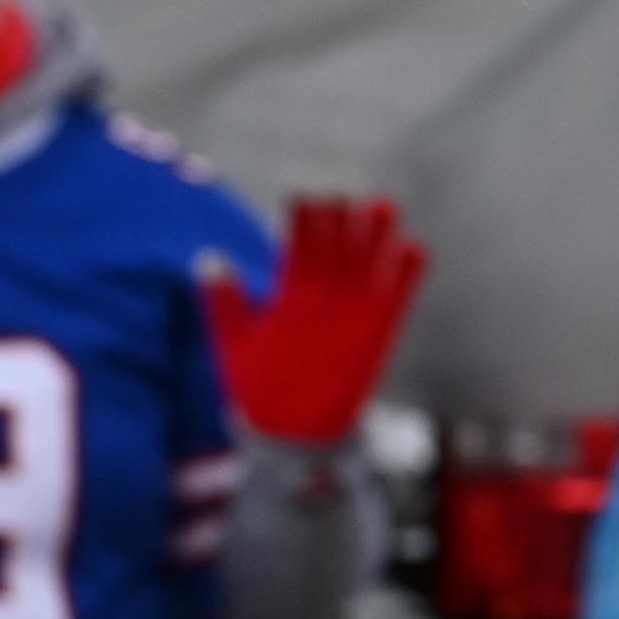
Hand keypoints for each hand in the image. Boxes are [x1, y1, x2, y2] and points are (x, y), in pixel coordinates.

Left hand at [206, 195, 431, 444]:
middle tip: (343, 185)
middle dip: (343, 209)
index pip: (301, 236)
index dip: (304, 210)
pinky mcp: (380, 329)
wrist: (294, 433)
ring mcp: (355, 306)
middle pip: (339, 236)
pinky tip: (411, 249)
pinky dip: (408, 271)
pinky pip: (400, 293)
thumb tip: (207, 259)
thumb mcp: (235, 344)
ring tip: (383, 206)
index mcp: (292, 286)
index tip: (302, 186)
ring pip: (372, 257)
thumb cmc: (260, 386)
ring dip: (380, 231)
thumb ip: (225, 304)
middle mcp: (326, 289)